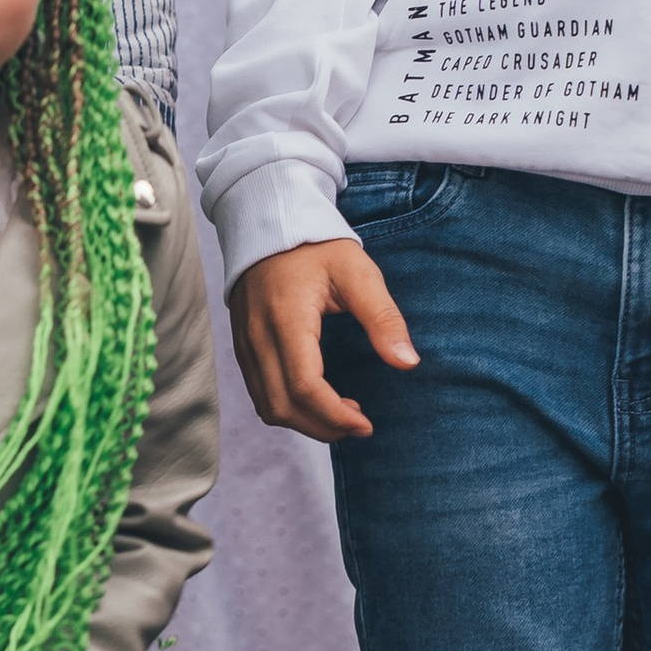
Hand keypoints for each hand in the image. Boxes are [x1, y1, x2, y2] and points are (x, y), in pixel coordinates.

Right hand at [230, 237, 416, 440]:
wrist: (269, 222)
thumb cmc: (316, 246)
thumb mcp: (358, 273)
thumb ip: (383, 318)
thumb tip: (408, 362)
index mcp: (287, 318)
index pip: (304, 387)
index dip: (335, 416)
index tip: (366, 424)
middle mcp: (258, 336)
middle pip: (282, 406)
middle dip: (323, 427)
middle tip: (359, 423)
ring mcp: (244, 343)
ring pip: (267, 406)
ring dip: (304, 422)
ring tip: (342, 414)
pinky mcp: (242, 346)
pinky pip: (259, 393)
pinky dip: (288, 408)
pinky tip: (317, 399)